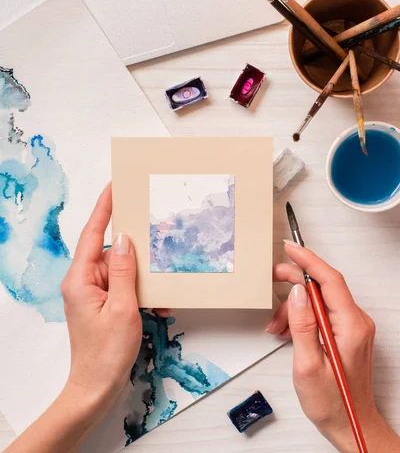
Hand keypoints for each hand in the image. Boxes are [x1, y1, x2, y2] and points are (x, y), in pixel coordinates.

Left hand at [61, 184, 169, 418]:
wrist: (96, 388)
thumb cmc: (106, 352)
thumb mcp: (122, 307)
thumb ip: (125, 269)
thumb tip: (126, 238)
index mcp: (80, 278)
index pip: (92, 233)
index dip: (104, 208)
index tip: (114, 186)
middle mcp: (84, 281)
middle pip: (112, 251)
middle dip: (136, 251)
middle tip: (157, 238)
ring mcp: (93, 293)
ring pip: (122, 270)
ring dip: (143, 279)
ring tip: (159, 293)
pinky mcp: (103, 303)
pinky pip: (124, 287)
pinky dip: (140, 293)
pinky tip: (156, 307)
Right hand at [268, 240, 398, 452]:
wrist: (351, 425)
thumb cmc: (333, 402)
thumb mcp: (308, 365)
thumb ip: (302, 325)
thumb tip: (296, 292)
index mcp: (351, 326)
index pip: (330, 280)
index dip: (308, 260)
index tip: (290, 248)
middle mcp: (356, 322)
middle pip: (325, 286)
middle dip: (296, 280)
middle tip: (272, 278)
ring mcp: (353, 327)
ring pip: (320, 299)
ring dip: (295, 306)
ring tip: (276, 324)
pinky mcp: (347, 333)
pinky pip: (323, 313)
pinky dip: (303, 316)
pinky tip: (288, 329)